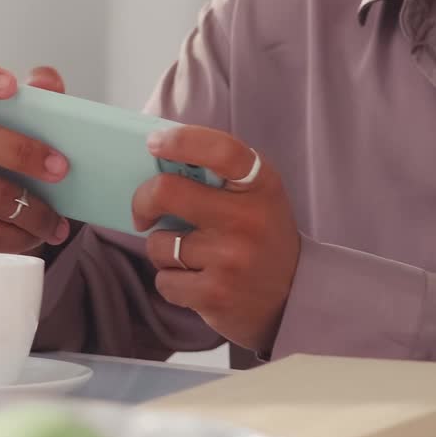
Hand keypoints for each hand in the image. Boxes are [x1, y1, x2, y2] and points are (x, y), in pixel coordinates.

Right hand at [0, 58, 71, 252]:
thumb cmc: (7, 163)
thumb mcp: (21, 130)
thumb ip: (37, 100)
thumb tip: (45, 80)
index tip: (10, 85)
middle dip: (23, 151)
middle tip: (61, 168)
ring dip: (34, 209)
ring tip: (58, 221)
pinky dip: (19, 237)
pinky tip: (37, 236)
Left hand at [132, 125, 300, 351]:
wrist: (293, 295)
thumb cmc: (262, 234)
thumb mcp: (258, 194)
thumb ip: (220, 174)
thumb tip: (159, 155)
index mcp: (260, 185)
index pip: (220, 150)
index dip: (181, 141)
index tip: (154, 144)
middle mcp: (247, 219)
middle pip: (167, 192)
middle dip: (143, 201)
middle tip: (144, 212)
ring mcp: (230, 258)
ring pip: (159, 243)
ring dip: (164, 249)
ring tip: (191, 255)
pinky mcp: (215, 294)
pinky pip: (164, 280)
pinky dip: (172, 281)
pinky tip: (196, 280)